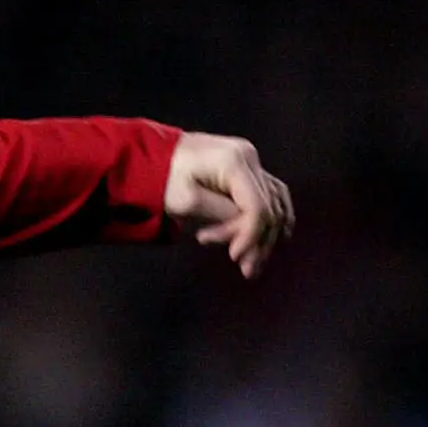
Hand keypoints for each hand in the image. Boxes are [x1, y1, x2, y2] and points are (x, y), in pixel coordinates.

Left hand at [164, 132, 293, 278]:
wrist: (153, 157)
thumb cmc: (163, 179)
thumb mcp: (187, 201)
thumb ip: (221, 215)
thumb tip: (246, 231)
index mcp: (234, 162)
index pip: (256, 207)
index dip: (250, 236)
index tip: (233, 257)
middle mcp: (249, 158)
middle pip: (268, 207)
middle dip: (257, 242)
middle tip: (245, 269)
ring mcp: (251, 161)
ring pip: (274, 203)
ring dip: (265, 235)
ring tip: (249, 262)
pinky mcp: (248, 169)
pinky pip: (270, 195)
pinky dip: (269, 219)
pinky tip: (268, 239)